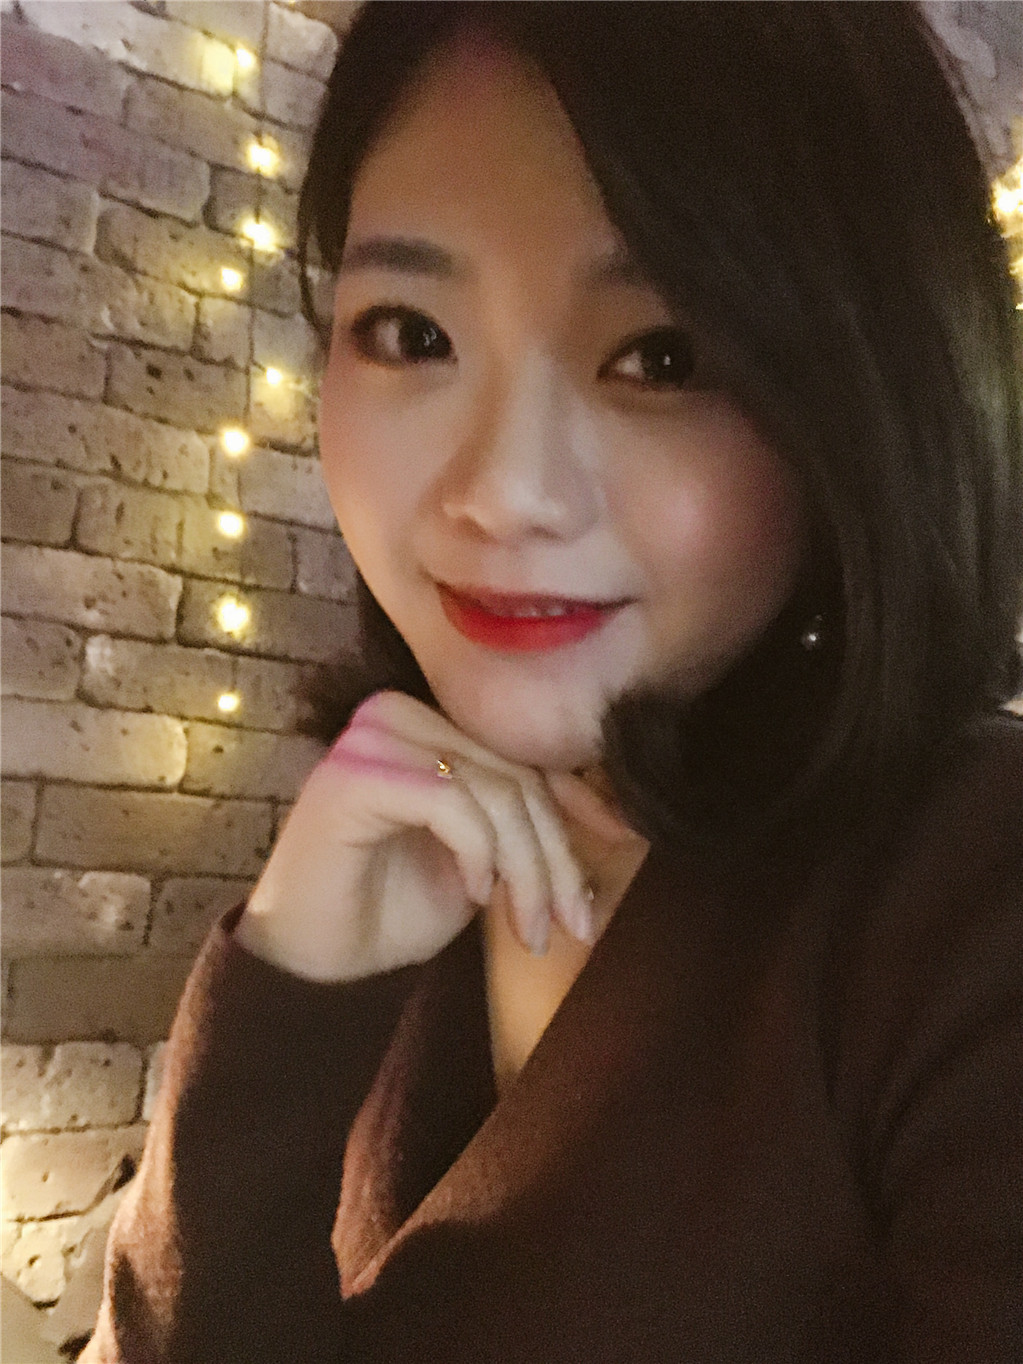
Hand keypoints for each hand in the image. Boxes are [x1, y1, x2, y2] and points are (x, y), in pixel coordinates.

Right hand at [235, 691, 599, 981]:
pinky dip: (478, 853)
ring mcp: (372, 737)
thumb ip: (527, 828)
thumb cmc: (392, 909)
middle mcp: (398, 713)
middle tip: (572, 924)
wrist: (317, 962)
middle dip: (555, 858)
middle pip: (516, 776)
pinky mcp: (355, 774)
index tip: (622, 845)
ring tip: (529, 929)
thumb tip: (617, 822)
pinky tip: (475, 895)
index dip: (580, 803)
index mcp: (428, 723)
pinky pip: (451, 803)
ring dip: (527, 870)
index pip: (523, 757)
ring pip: (495, 792)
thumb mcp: (483, 862)